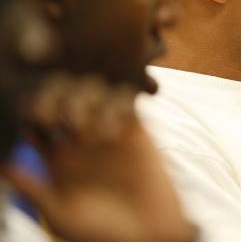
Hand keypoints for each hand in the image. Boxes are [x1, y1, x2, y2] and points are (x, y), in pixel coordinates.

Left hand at [3, 73, 195, 241]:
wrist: (147, 233)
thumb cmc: (101, 233)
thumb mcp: (62, 214)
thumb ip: (34, 189)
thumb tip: (2, 167)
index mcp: (56, 155)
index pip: (38, 118)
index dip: (34, 109)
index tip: (35, 117)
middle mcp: (80, 138)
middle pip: (65, 96)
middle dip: (62, 99)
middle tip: (64, 119)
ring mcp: (109, 131)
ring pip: (96, 91)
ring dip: (91, 100)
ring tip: (90, 131)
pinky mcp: (137, 130)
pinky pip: (127, 101)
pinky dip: (120, 104)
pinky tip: (114, 131)